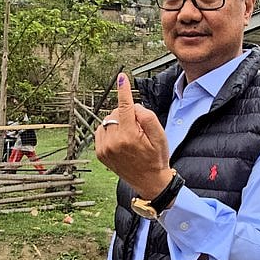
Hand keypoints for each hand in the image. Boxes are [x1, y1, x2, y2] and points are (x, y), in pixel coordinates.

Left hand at [95, 72, 171, 198]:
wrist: (149, 182)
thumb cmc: (156, 159)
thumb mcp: (159, 136)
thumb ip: (147, 117)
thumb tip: (133, 105)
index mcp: (129, 137)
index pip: (124, 107)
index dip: (124, 91)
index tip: (121, 78)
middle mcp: (113, 142)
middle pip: (116, 112)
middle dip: (127, 115)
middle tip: (139, 131)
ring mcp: (104, 148)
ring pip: (107, 121)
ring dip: (118, 123)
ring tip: (130, 138)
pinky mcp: (100, 152)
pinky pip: (101, 130)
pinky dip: (110, 131)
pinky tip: (121, 141)